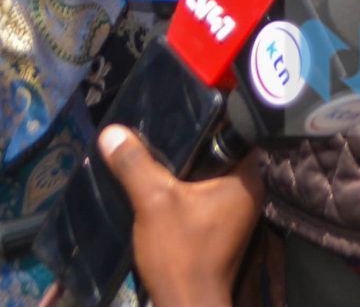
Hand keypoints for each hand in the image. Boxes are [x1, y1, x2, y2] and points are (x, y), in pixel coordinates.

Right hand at [95, 125, 264, 306]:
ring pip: (202, 177)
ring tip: (147, 152)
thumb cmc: (181, 253)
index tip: (174, 106)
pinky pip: (196, 197)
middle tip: (153, 127)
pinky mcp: (216, 229)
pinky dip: (177, 192)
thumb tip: (112, 131)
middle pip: (213, 153)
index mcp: (247, 178)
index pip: (231, 130)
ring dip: (177, 171)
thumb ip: (136, 164)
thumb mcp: (154, 201)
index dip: (202, 117)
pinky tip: (152, 185)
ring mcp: (233, 213)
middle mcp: (247, 192)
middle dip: (183, 144)